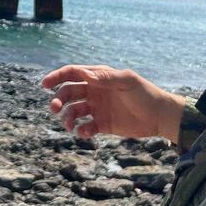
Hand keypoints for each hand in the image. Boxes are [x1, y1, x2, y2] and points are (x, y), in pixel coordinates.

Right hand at [42, 65, 185, 142]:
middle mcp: (94, 91)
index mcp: (98, 77)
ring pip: (73, 111)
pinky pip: (85, 127)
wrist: (160, 116)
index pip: (72, 73)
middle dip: (58, 100)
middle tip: (54, 109)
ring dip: (67, 117)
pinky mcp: (102, 124)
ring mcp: (97, 108)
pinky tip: (85, 132)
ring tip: (69, 125)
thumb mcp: (127, 81)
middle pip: (68, 93)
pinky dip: (81, 130)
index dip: (57, 77)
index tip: (45, 85)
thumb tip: (83, 74)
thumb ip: (105, 77)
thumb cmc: (145, 94)